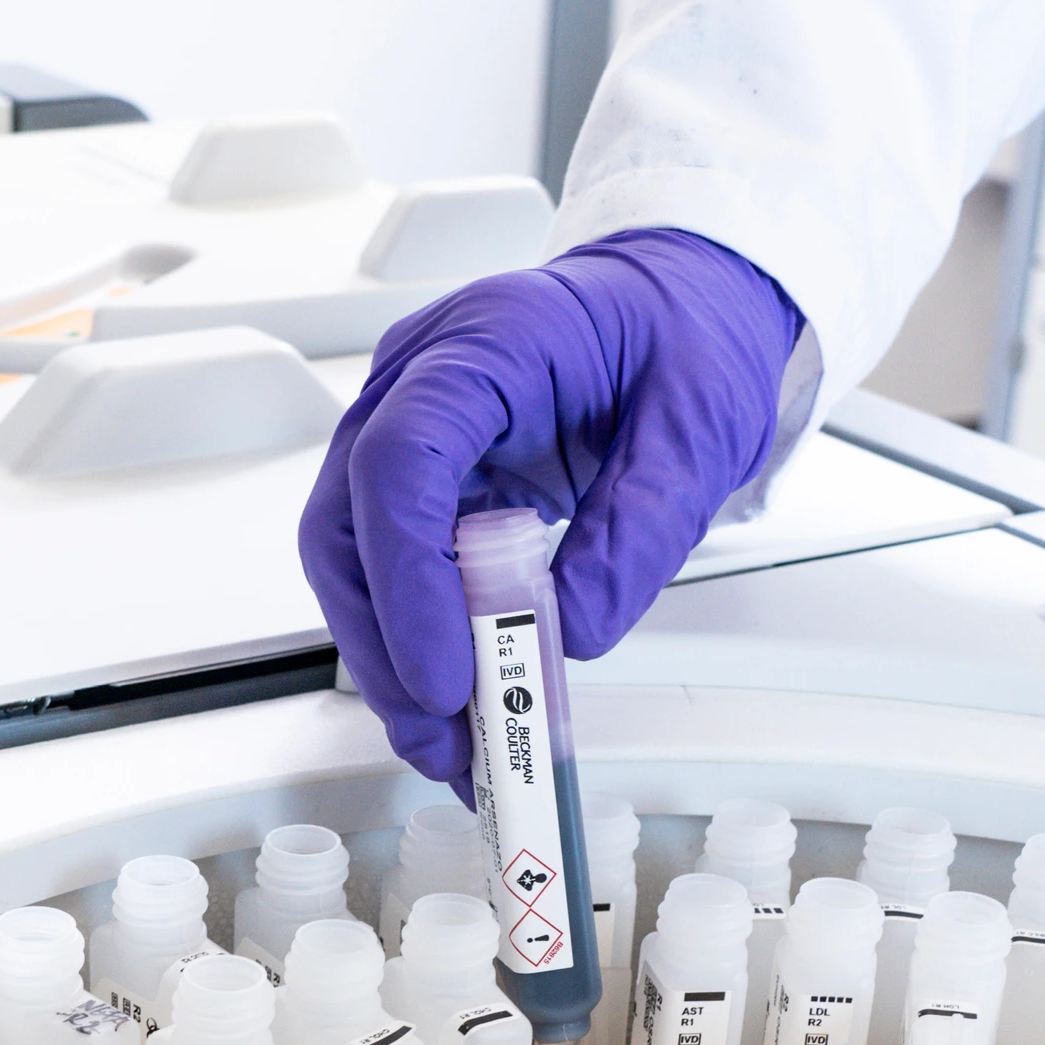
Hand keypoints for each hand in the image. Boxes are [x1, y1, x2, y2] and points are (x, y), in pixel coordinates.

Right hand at [298, 228, 802, 788]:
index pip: (400, 462)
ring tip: (455, 743)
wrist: (681, 300)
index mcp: (488, 342)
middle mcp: (421, 378)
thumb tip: (569, 631)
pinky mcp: (422, 477)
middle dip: (386, 648)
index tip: (446, 675)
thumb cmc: (684, 335)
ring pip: (352, 558)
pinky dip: (416, 643)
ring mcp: (409, 426)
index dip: (409, 582)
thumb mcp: (699, 429)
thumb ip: (640, 531)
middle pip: (346, 523)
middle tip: (444, 738)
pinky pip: (390, 567)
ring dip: (393, 662)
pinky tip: (457, 702)